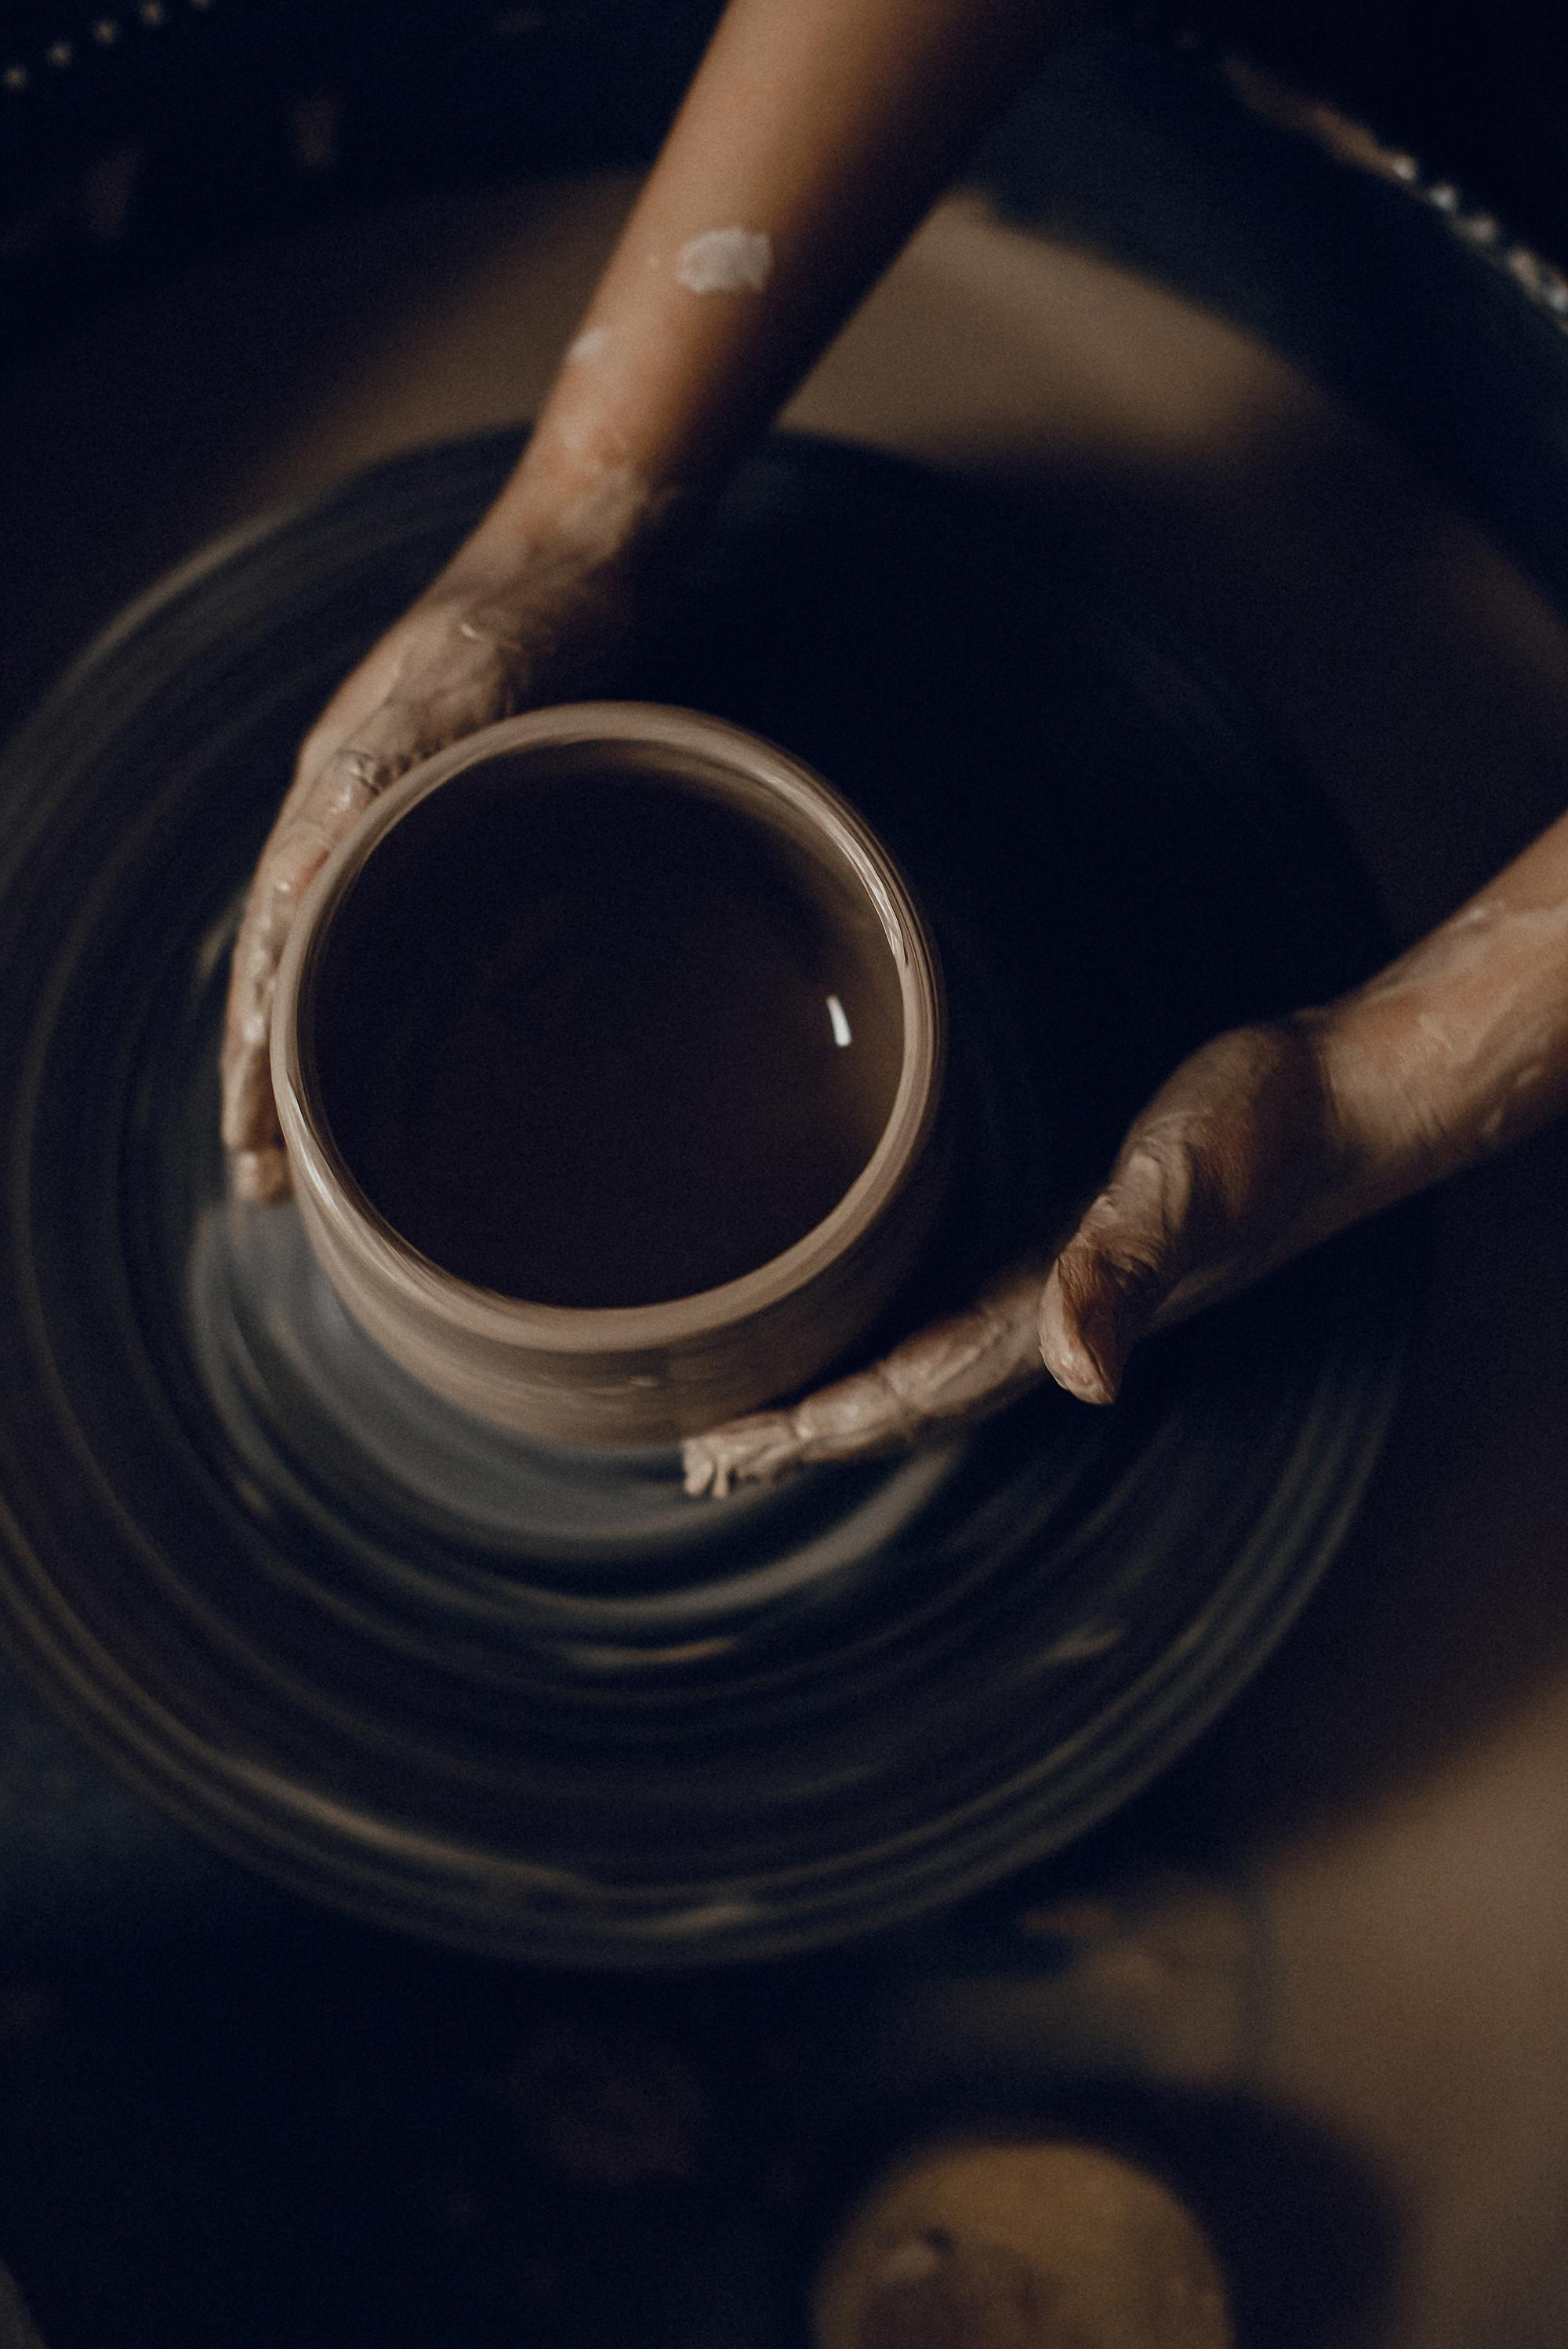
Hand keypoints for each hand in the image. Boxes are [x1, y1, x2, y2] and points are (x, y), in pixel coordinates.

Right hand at [219, 545, 633, 1202]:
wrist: (583, 556)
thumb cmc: (534, 614)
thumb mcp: (472, 682)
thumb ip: (402, 756)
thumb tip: (323, 839)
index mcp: (342, 791)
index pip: (279, 943)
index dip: (260, 1045)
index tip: (252, 1138)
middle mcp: (350, 815)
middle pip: (286, 969)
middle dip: (265, 1079)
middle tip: (259, 1186)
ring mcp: (391, 822)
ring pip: (325, 963)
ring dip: (302, 1059)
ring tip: (294, 1158)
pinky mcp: (442, 826)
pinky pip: (379, 936)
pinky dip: (354, 1007)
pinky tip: (362, 1057)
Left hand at [685, 829, 1567, 1496]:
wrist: (1339, 1095)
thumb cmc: (1262, 1134)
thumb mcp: (1180, 1194)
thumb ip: (1122, 1279)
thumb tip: (1084, 1380)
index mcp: (1049, 1317)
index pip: (906, 1394)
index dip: (816, 1429)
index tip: (730, 1457)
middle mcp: (1046, 1320)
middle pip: (901, 1404)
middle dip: (808, 1440)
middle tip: (709, 1468)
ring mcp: (1059, 1287)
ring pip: (926, 1367)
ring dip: (846, 1405)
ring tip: (771, 1428)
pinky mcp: (1073, 1240)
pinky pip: (962, 1312)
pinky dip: (901, 1341)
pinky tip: (881, 1332)